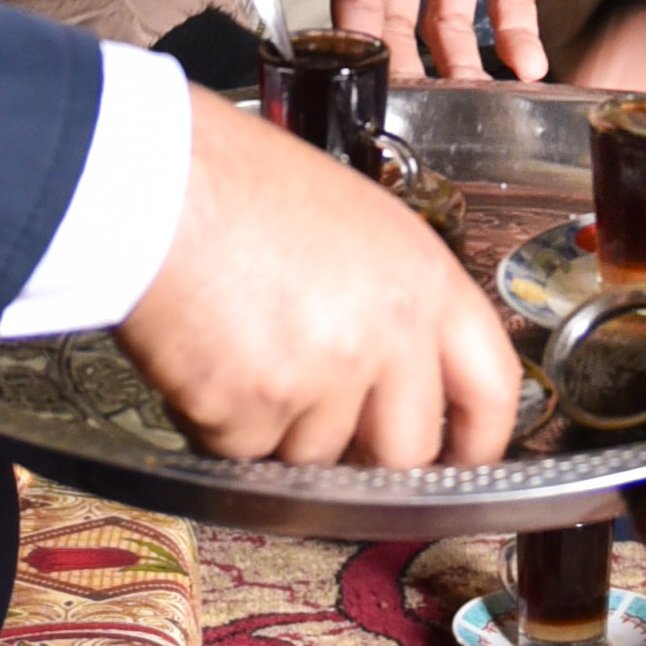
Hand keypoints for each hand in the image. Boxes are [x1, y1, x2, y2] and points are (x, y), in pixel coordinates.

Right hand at [119, 86, 523, 468]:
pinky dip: (219, 423)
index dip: (479, 440)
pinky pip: (245, 452)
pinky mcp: (253, 412)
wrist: (156, 184)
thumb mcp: (358, 222)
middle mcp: (387, 336)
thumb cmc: (243, 185)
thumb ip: (393, 302)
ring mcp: (322, 379)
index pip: (490, 387)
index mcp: (425, 281)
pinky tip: (205, 357)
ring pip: (316, 457)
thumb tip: (395, 378)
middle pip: (404, 451)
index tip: (461, 461)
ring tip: (243, 347)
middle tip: (321, 420)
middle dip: (365, 454)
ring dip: (280, 428)